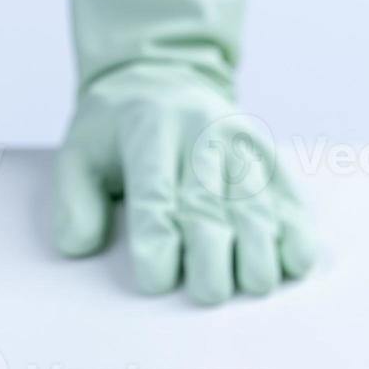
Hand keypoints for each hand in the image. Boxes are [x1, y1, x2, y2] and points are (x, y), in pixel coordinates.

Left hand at [52, 65, 316, 304]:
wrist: (163, 76)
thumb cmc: (114, 130)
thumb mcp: (78, 152)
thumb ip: (74, 200)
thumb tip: (78, 247)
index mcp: (149, 129)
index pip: (155, 192)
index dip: (157, 240)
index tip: (156, 281)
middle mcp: (201, 131)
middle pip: (211, 201)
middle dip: (214, 252)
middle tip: (210, 292)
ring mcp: (240, 140)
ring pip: (255, 199)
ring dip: (260, 247)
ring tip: (255, 284)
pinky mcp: (268, 153)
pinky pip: (287, 192)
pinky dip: (295, 228)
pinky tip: (295, 261)